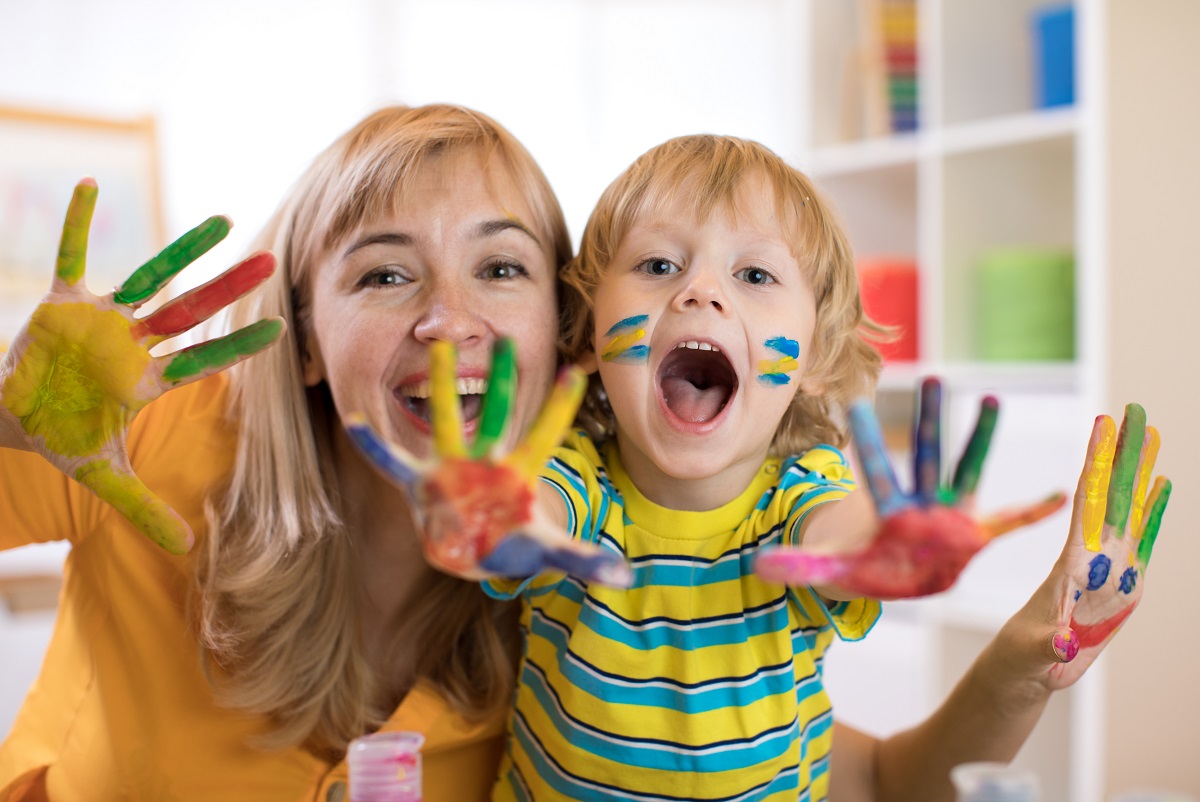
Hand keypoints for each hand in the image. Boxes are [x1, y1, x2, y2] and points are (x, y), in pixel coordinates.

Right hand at [0, 178, 283, 552]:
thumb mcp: (102, 477)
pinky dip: (77, 221)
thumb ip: (143, 508)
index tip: (284, 329)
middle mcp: (136, 341)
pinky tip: (89, 184)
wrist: (8, 419)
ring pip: (151, 275)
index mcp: (149, 378)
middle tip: (272, 261)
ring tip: (221, 219)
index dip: (242, 346)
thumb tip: (186, 547)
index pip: (206, 358)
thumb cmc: (60, 439)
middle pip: (192, 308)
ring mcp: (103, 317)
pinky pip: (71, 252)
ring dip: (183, 249)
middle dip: (230, 287)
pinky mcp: (62, 301)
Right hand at [346, 338, 631, 586]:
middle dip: (501, 378)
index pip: (544, 433)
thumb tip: (624, 575)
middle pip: (496, 412)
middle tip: (507, 337)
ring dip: (442, 387)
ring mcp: (452, 468)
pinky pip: (392, 463)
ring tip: (441, 350)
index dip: (559, 406)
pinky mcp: (422, 484)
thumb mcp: (548, 553)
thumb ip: (582, 560)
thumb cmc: (513, 546)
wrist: (474, 554)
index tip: (575, 371)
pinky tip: (353, 421)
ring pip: (445, 419)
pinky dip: (372, 446)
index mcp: (518, 473)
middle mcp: (485, 461)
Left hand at [755, 378, 1065, 597]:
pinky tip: (1060, 495)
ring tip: (992, 400)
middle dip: (928, 419)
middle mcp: (921, 502)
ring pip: (966, 468)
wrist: (897, 578)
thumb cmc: (868, 567)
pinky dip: (1032, 511)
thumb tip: (757, 566)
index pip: (876, 469)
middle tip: (931, 377)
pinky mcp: (973, 533)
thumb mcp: (834, 571)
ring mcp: (950, 514)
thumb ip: (801, 567)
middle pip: (924, 453)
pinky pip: (1008, 520)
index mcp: (887, 511)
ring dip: (978, 437)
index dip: (868, 441)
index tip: (855, 403)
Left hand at [1034, 404, 1169, 684]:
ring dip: (1140, 470)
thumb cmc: (1022, 658)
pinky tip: (1163, 484)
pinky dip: (1154, 511)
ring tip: (1151, 433)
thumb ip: (1052, 645)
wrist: (1026, 669)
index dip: (1096, 463)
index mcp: (1071, 563)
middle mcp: (1092, 556)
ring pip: (1129, 508)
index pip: (1086, 501)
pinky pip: (1143, 539)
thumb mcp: (1035, 653)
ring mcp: (1109, 567)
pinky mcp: (1123, 584)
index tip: (1102, 424)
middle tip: (1134, 409)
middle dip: (1124, 452)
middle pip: (1113, 493)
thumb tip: (1065, 643)